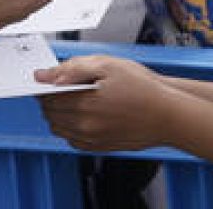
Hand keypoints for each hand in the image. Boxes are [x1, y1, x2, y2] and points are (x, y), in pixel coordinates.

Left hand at [37, 55, 175, 151]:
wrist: (168, 115)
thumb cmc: (143, 88)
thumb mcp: (107, 65)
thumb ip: (72, 69)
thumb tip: (44, 76)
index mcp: (84, 105)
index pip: (47, 98)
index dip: (45, 86)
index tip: (49, 78)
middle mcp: (85, 127)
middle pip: (50, 114)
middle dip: (50, 99)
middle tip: (64, 85)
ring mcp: (92, 140)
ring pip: (59, 128)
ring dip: (58, 113)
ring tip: (74, 99)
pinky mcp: (100, 148)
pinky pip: (73, 140)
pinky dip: (70, 127)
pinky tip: (84, 114)